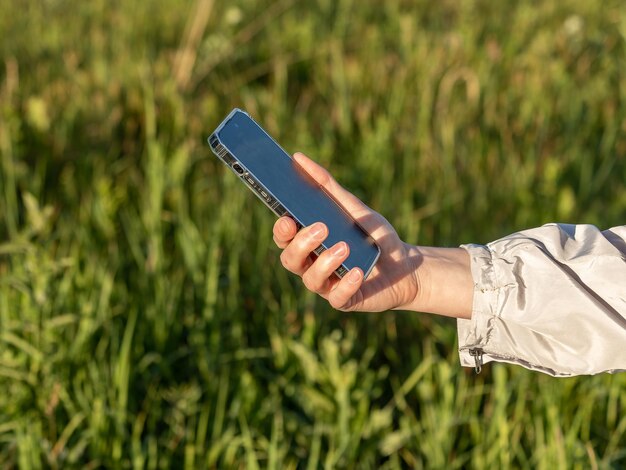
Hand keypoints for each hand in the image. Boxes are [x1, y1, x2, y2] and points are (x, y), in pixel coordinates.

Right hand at [273, 153, 422, 311]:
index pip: (284, 238)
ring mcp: (327, 285)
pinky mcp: (345, 301)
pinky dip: (346, 284)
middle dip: (301, 244)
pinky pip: (337, 297)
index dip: (281, 230)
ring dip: (325, 262)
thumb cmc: (373, 236)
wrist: (405, 264)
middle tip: (321, 228)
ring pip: (310, 280)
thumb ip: (326, 185)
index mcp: (308, 243)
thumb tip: (298, 158)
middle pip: (290, 259)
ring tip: (344, 247)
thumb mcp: (352, 207)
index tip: (287, 218)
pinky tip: (358, 271)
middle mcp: (312, 265)